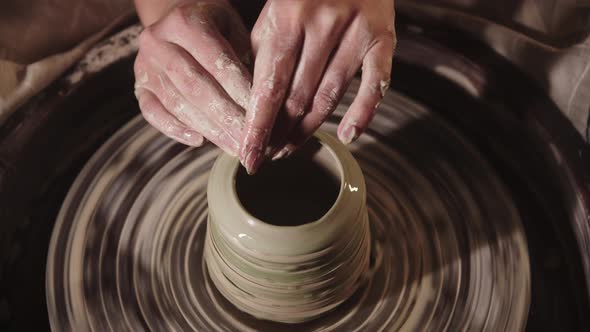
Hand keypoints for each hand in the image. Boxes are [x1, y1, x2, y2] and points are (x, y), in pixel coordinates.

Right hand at [133, 0, 251, 154]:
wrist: (180, 20)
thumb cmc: (218, 28)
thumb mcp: (235, 30)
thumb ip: (243, 59)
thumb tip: (263, 104)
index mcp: (184, 21)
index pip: (216, 62)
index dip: (240, 91)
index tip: (260, 115)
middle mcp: (157, 41)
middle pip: (196, 87)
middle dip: (226, 117)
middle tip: (248, 139)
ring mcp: (143, 65)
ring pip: (177, 104)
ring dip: (208, 129)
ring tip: (233, 146)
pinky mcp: (138, 85)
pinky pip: (153, 113)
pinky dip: (176, 130)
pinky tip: (200, 141)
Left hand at [240, 0, 395, 172]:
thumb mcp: (274, 12)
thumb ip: (264, 53)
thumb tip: (253, 105)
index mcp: (287, 15)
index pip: (269, 85)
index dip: (258, 126)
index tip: (249, 155)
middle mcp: (322, 23)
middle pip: (298, 95)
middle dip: (280, 132)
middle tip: (267, 156)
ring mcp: (356, 31)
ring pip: (330, 94)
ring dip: (308, 129)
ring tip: (289, 150)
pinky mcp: (383, 38)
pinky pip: (376, 82)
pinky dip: (363, 112)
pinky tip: (348, 135)